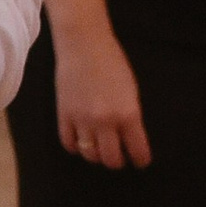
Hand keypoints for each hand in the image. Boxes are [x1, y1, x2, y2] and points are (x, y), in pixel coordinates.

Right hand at [52, 28, 148, 170]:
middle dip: (117, 161)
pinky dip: (76, 147)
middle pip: (111, 159)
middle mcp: (106, 121)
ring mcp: (83, 120)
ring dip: (96, 155)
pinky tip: (81, 142)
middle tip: (119, 157)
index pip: (137, 150)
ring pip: (90, 154)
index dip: (141, 159)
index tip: (140, 161)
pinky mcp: (64, 115)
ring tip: (99, 149)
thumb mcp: (131, 89)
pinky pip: (69, 143)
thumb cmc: (112, 61)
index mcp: (128, 114)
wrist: (83, 44)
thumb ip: (130, 115)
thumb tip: (129, 136)